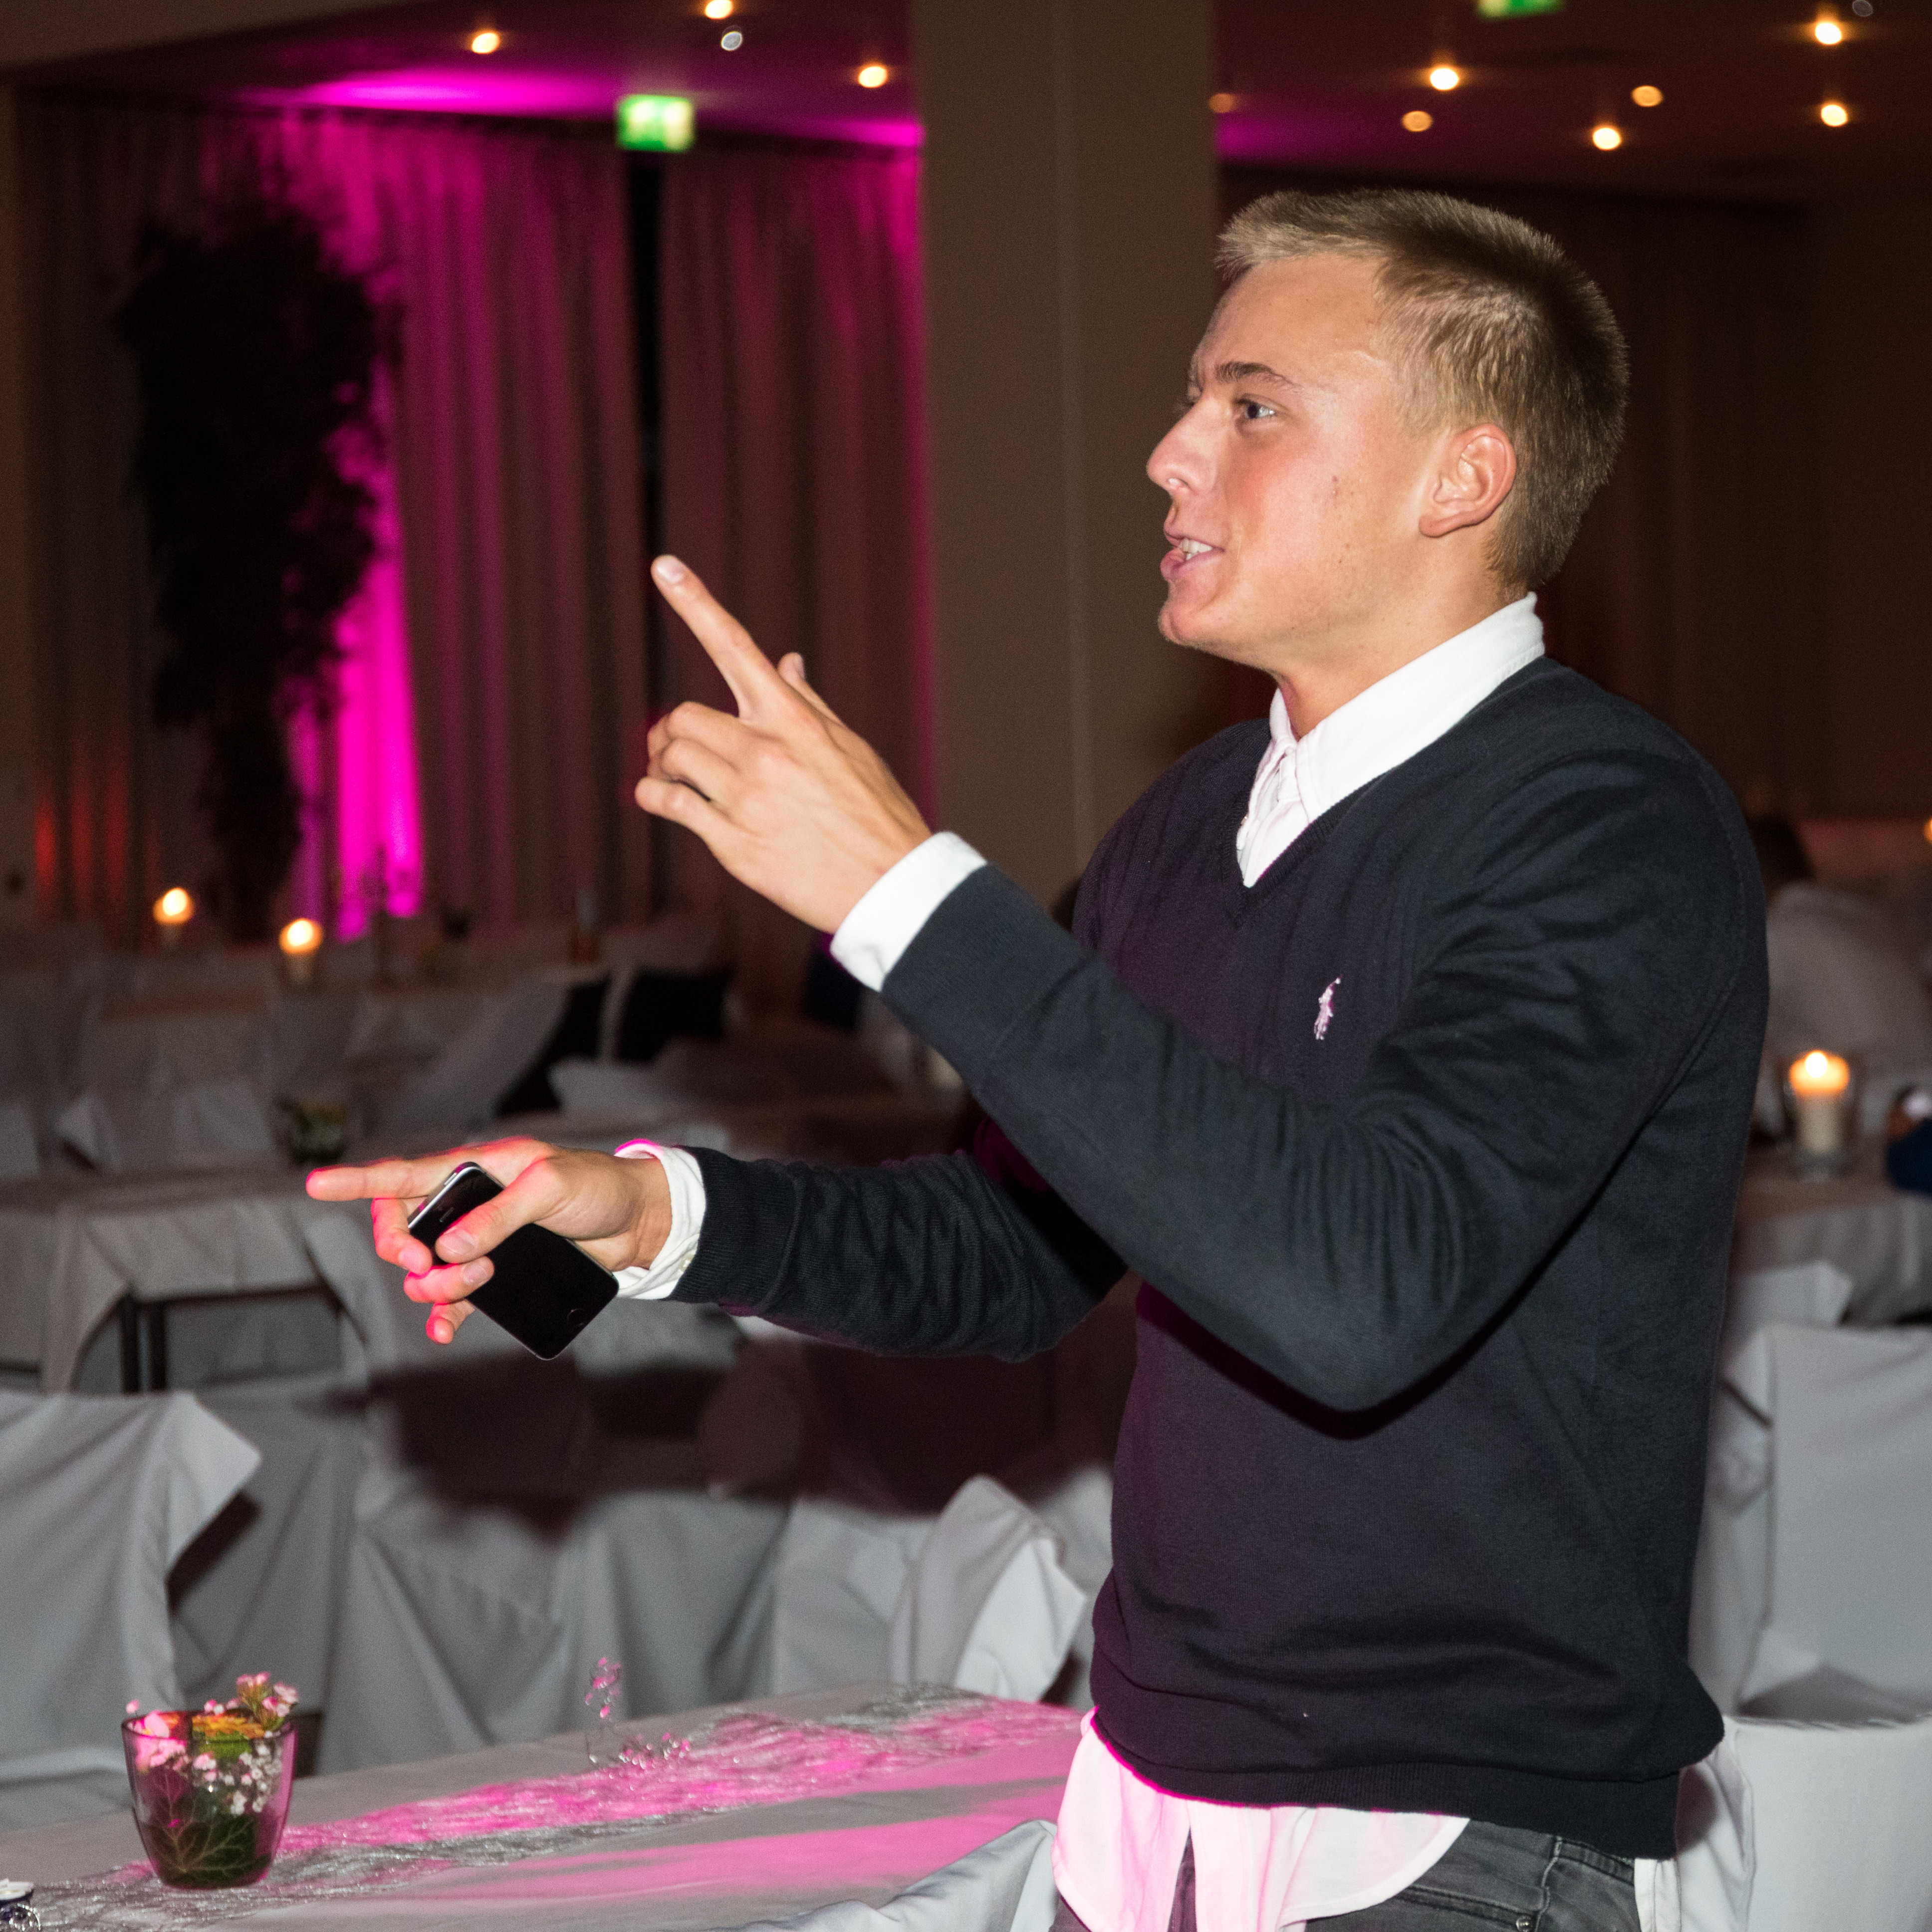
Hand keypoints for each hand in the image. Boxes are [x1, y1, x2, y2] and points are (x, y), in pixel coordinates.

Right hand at [305, 1140, 672, 1344]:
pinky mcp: (496, 1273)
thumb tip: (449, 1249)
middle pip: (403, 1230)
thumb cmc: (598, 1187)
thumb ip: (498, 1216)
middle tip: (426, 1268)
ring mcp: (479, 1241)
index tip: (317, 1185)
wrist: (636, 1221)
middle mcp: (468, 1205)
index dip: (359, 1181)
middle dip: (403, 1252)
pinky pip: (453, 1299)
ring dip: (435, 1285)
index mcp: (475, 1170)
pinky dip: (442, 1316)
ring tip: (473, 1283)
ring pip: (426, 1269)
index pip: (405, 1175)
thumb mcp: (550, 1189)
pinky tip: (443, 1331)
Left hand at [636, 556, 930, 931]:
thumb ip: (808, 703)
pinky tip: (665, 799)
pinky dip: (655, 796)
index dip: (694, 602)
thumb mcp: (851, 748)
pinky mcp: (732, 843)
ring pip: (670, 757)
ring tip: (676, 776)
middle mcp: (766, 753)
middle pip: (684, 716)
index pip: (735, 647)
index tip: (663, 565)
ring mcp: (746, 798)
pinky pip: (667, 805)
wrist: (892, 885)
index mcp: (796, 721)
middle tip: (679, 748)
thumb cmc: (876, 813)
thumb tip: (785, 660)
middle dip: (674, 732)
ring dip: (664, 764)